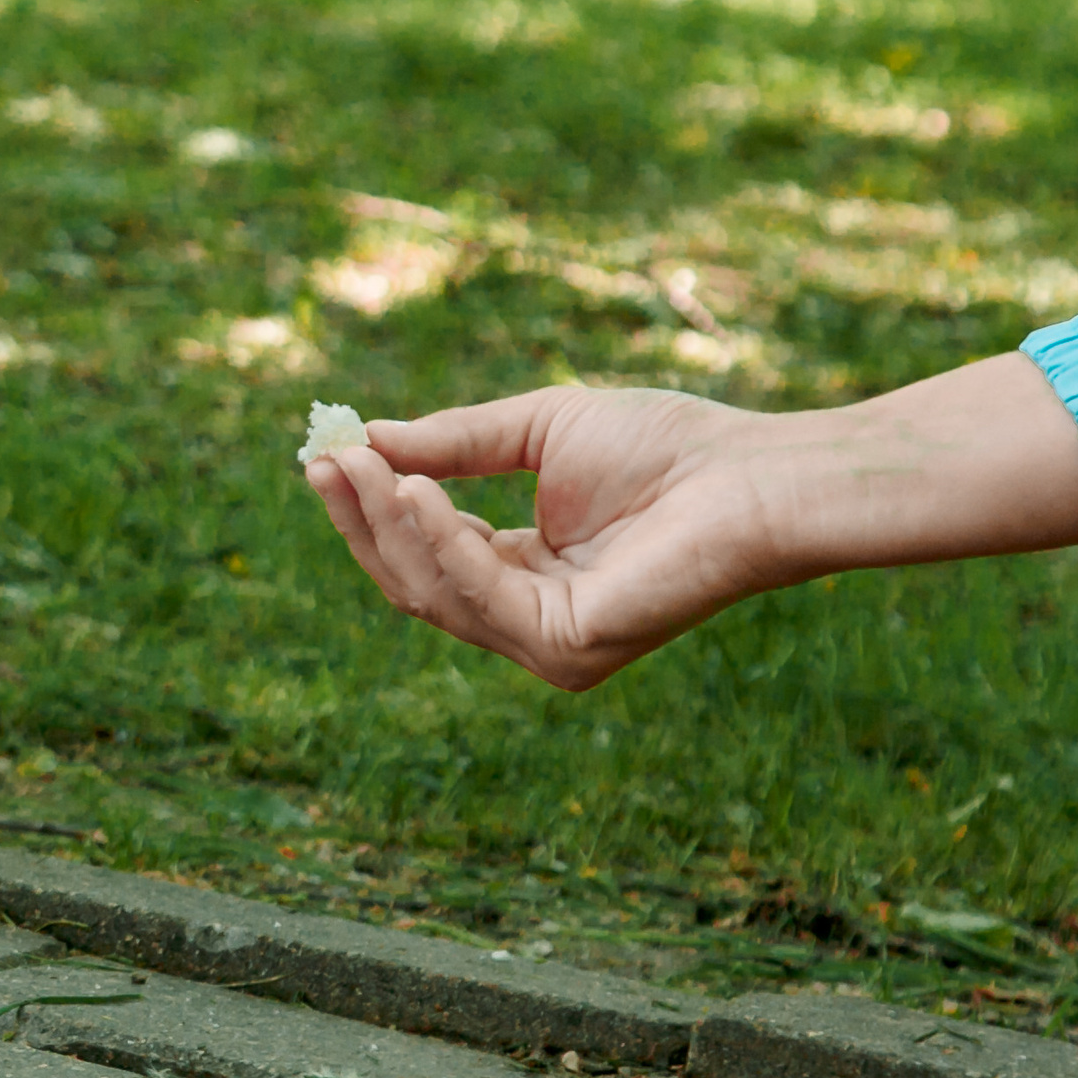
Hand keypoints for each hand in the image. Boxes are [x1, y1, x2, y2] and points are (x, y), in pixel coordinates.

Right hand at [305, 355, 1077, 691]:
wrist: (755, 475)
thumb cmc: (667, 447)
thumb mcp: (538, 430)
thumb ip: (455, 444)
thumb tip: (367, 438)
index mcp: (526, 572)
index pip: (425, 552)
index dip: (371, 504)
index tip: (324, 451)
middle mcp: (532, 620)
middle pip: (414, 582)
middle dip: (363, 519)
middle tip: (323, 459)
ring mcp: (548, 645)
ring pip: (434, 594)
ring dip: (388, 526)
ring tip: (360, 464)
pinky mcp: (568, 648)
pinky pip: (478, 597)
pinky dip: (438, 544)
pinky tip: (414, 491)